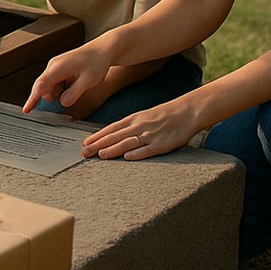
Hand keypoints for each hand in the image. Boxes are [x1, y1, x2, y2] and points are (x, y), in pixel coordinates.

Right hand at [23, 42, 115, 114]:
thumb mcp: (87, 81)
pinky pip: (56, 84)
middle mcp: (53, 67)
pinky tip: (76, 85)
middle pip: (43, 87)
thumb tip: (62, 103)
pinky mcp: (59, 69)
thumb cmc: (96, 62)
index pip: (41, 86)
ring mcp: (55, 67)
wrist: (102, 50)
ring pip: (50, 87)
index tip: (26, 110)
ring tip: (78, 87)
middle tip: (71, 95)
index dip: (32, 99)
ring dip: (60, 93)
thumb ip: (73, 94)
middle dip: (53, 97)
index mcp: (57, 68)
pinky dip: (63, 89)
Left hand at [81, 99, 205, 160]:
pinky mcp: (162, 144)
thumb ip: (128, 125)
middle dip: (98, 145)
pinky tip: (128, 157)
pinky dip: (138, 153)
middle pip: (115, 136)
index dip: (97, 137)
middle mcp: (138, 126)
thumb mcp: (142, 116)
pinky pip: (148, 149)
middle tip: (84, 152)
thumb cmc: (163, 115)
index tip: (85, 144)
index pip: (111, 129)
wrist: (186, 111)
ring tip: (101, 155)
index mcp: (133, 119)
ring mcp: (150, 135)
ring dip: (113, 149)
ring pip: (128, 142)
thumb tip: (112, 134)